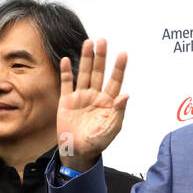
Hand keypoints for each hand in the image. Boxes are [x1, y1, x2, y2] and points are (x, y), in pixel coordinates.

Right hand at [57, 38, 128, 171]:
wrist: (78, 152)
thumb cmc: (97, 142)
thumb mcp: (111, 130)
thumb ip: (119, 112)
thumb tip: (126, 95)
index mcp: (108, 102)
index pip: (115, 81)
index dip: (119, 68)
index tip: (123, 54)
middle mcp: (95, 96)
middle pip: (99, 72)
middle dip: (101, 57)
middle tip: (103, 41)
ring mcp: (81, 96)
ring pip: (84, 73)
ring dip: (86, 59)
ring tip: (88, 42)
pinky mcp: (67, 101)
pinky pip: (67, 83)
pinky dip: (66, 72)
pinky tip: (66, 60)